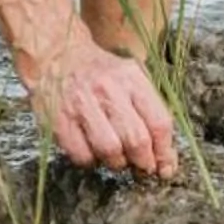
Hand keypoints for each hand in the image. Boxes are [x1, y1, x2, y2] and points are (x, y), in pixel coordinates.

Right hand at [21, 34, 178, 176]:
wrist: (58, 55)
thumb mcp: (132, 76)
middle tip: (142, 168)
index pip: (159, 122)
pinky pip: (82, 155)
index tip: (165, 167)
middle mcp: (109, 90)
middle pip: (136, 139)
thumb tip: (166, 155)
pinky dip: (91, 161)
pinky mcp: (60, 121)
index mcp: (132, 79)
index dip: (165, 152)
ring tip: (117, 159)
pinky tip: (93, 152)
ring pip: (110, 150)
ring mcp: (82, 106)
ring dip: (117, 163)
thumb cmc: (101, 72)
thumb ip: (150, 109)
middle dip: (144, 162)